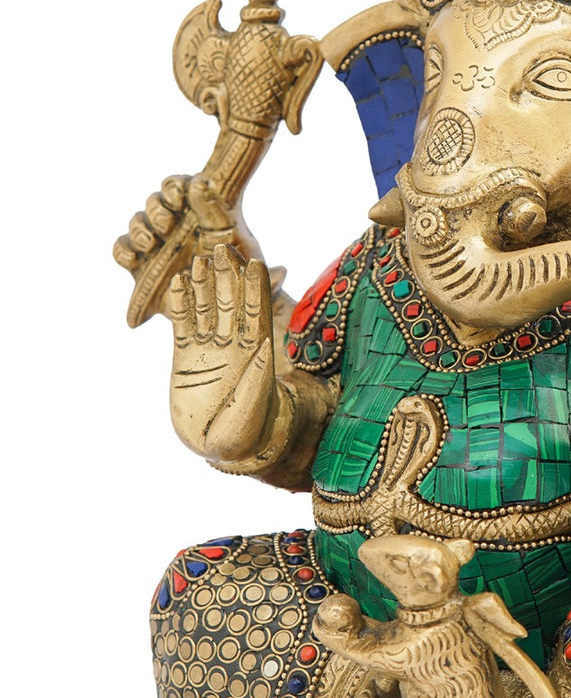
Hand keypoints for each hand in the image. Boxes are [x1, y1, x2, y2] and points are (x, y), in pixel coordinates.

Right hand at [113, 173, 262, 276]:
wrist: (228, 308)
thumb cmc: (240, 271)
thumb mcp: (238, 240)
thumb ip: (217, 211)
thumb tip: (198, 183)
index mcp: (197, 211)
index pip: (176, 186)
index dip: (173, 187)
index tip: (179, 199)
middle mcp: (174, 222)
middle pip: (153, 202)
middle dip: (157, 210)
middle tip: (167, 225)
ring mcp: (156, 243)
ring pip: (136, 222)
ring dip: (140, 229)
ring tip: (152, 244)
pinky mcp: (140, 265)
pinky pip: (121, 250)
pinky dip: (123, 251)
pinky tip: (134, 258)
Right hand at [167, 244, 277, 461]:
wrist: (218, 449)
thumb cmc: (245, 433)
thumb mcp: (254, 407)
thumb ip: (258, 377)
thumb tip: (267, 345)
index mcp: (257, 353)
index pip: (258, 313)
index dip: (256, 289)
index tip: (255, 263)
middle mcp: (235, 345)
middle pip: (232, 303)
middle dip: (228, 277)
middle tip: (223, 248)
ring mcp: (210, 349)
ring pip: (207, 309)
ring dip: (204, 285)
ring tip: (198, 260)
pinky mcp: (186, 358)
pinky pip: (183, 326)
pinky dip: (179, 306)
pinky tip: (175, 285)